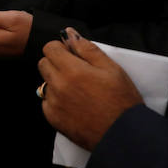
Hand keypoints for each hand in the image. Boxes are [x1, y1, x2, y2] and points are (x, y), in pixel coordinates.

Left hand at [38, 28, 142, 150]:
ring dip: (56, 82)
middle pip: (43, 63)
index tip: (71, 54)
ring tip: (78, 90)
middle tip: (76, 71)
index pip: (49, 48)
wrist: (123, 134)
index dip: (60, 48)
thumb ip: (87, 48)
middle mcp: (58, 85)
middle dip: (56, 63)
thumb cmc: (121, 100)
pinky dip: (56, 100)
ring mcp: (53, 103)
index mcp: (71, 70)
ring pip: (45, 82)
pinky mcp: (53, 118)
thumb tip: (69, 33)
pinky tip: (74, 104)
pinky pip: (47, 102)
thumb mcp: (111, 68)